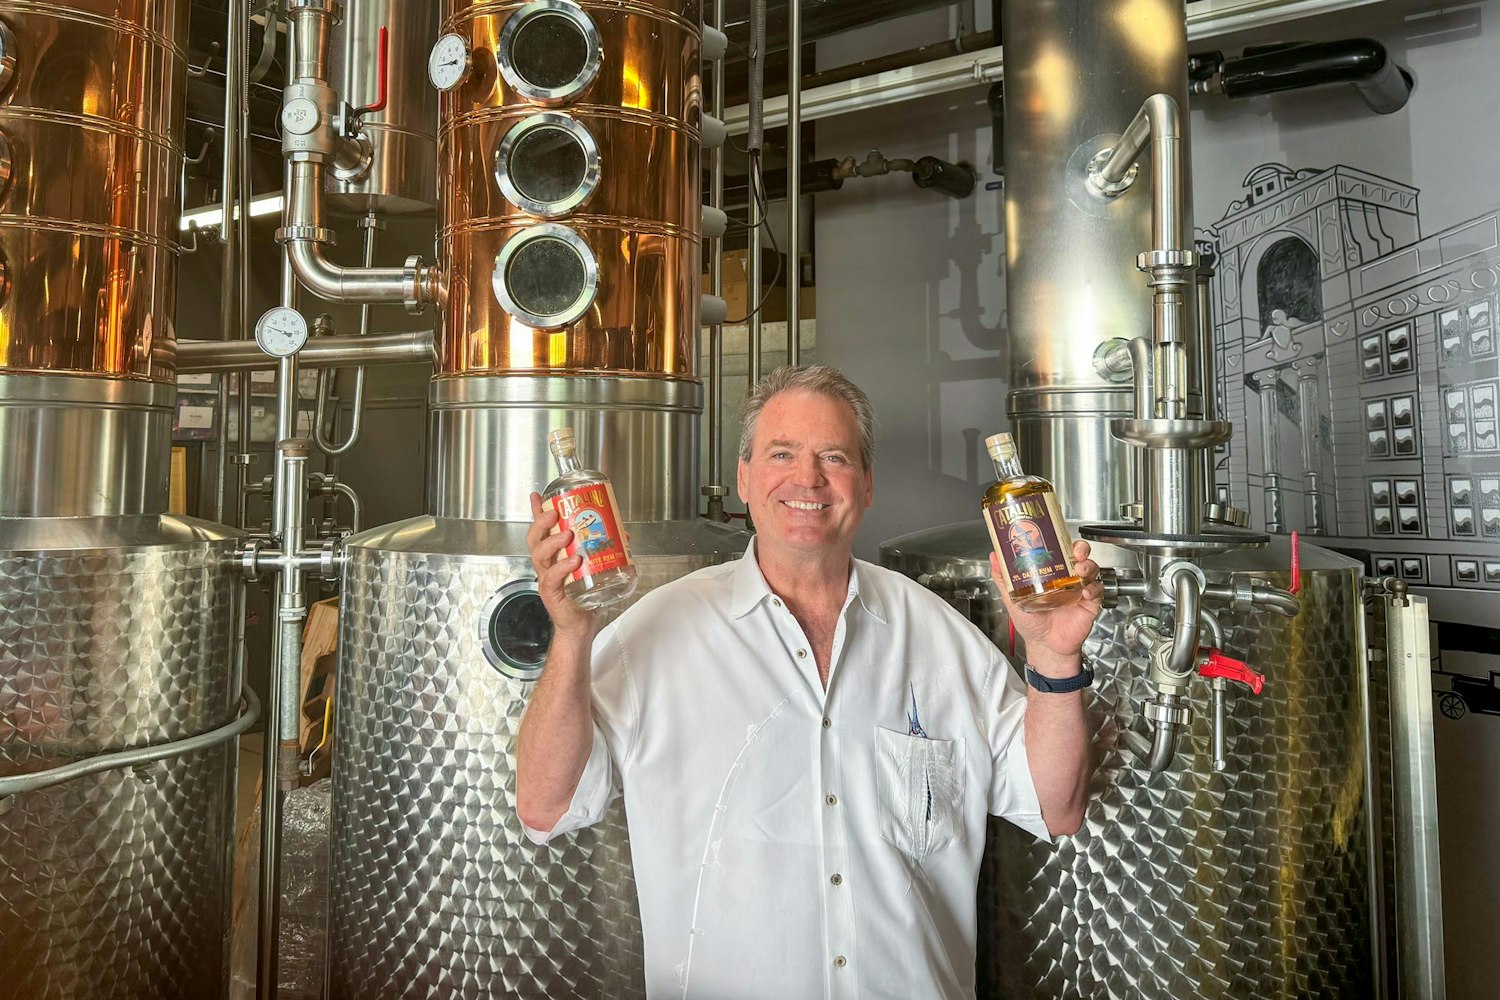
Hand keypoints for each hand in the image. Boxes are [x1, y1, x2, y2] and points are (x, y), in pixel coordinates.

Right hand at [527, 491, 597, 639]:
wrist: (580, 624)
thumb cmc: (584, 596)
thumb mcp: (594, 566)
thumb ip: (605, 548)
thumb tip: (622, 532)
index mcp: (554, 554)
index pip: (542, 530)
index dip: (537, 512)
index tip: (538, 495)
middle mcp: (547, 563)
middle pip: (535, 538)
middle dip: (541, 522)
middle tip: (555, 513)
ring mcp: (546, 577)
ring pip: (539, 555)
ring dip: (552, 542)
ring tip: (567, 535)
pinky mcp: (550, 592)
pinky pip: (551, 577)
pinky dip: (561, 567)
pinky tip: (573, 561)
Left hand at [992, 540, 1103, 672]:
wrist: (1044, 646)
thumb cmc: (1032, 622)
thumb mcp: (1013, 598)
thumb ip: (1004, 578)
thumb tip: (994, 557)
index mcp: (1052, 573)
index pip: (1060, 550)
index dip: (1062, 540)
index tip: (1058, 535)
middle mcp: (1067, 578)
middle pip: (1080, 555)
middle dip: (1080, 549)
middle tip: (1076, 551)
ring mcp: (1079, 589)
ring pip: (1091, 569)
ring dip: (1088, 565)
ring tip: (1080, 568)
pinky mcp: (1089, 603)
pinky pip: (1097, 591)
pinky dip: (1093, 588)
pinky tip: (1085, 591)